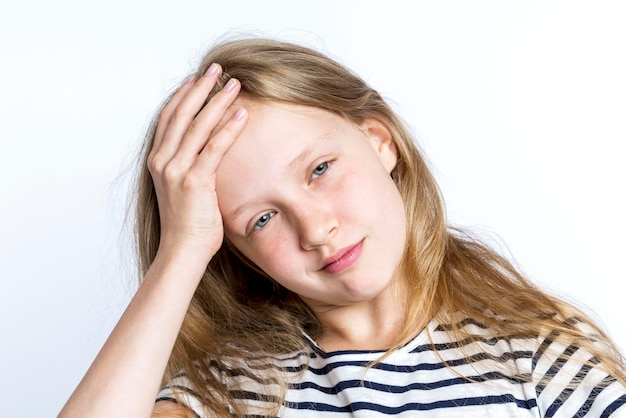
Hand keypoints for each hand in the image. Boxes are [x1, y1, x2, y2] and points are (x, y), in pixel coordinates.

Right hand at [147, 64, 246, 264]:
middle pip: (182, 114)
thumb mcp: (181, 190)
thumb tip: (206, 153)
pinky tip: (241, 113)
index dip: (183, 96)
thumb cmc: (186, 224)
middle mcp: (163, 161)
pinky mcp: (195, 181)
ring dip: (217, 101)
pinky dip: (229, 128)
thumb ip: (188, 167)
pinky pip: (214, 147)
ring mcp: (176, 170)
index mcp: (158, 161)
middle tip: (216, 69)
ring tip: (234, 84)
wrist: (181, 251)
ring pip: (198, 126)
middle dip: (200, 89)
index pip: (169, 119)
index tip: (196, 79)